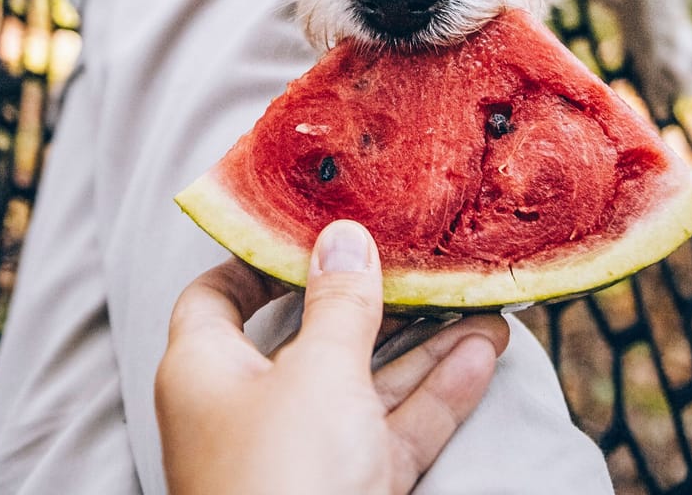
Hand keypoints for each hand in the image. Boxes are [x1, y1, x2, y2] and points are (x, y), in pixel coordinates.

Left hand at [155, 220, 510, 494]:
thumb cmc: (282, 477)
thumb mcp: (316, 372)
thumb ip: (339, 302)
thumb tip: (344, 238)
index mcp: (206, 370)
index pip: (218, 297)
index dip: (260, 258)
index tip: (313, 224)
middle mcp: (250, 409)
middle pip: (310, 336)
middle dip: (373, 299)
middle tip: (421, 255)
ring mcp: (302, 456)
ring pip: (365, 384)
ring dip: (423, 343)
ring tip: (480, 298)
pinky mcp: (349, 492)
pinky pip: (394, 430)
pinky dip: (437, 394)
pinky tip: (485, 353)